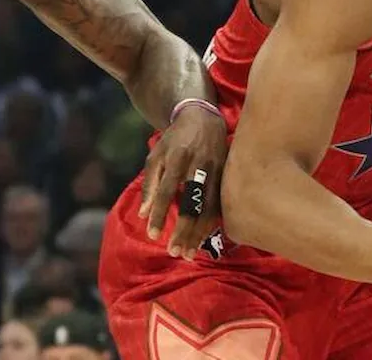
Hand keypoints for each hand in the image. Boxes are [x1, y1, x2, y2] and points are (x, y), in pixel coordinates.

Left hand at [138, 105, 227, 259]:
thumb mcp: (156, 156)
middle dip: (184, 231)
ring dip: (200, 233)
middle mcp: (200, 165)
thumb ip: (149, 185)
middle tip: (174, 252)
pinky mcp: (229, 177)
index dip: (159, 214)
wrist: (204, 118)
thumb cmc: (175, 140)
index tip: (152, 235)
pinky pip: (222, 206)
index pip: (168, 191)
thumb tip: (142, 215)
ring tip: (188, 253)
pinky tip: (204, 239)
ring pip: (211, 208)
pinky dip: (213, 225)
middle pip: (193, 203)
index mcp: (179, 158)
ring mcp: (218, 171)